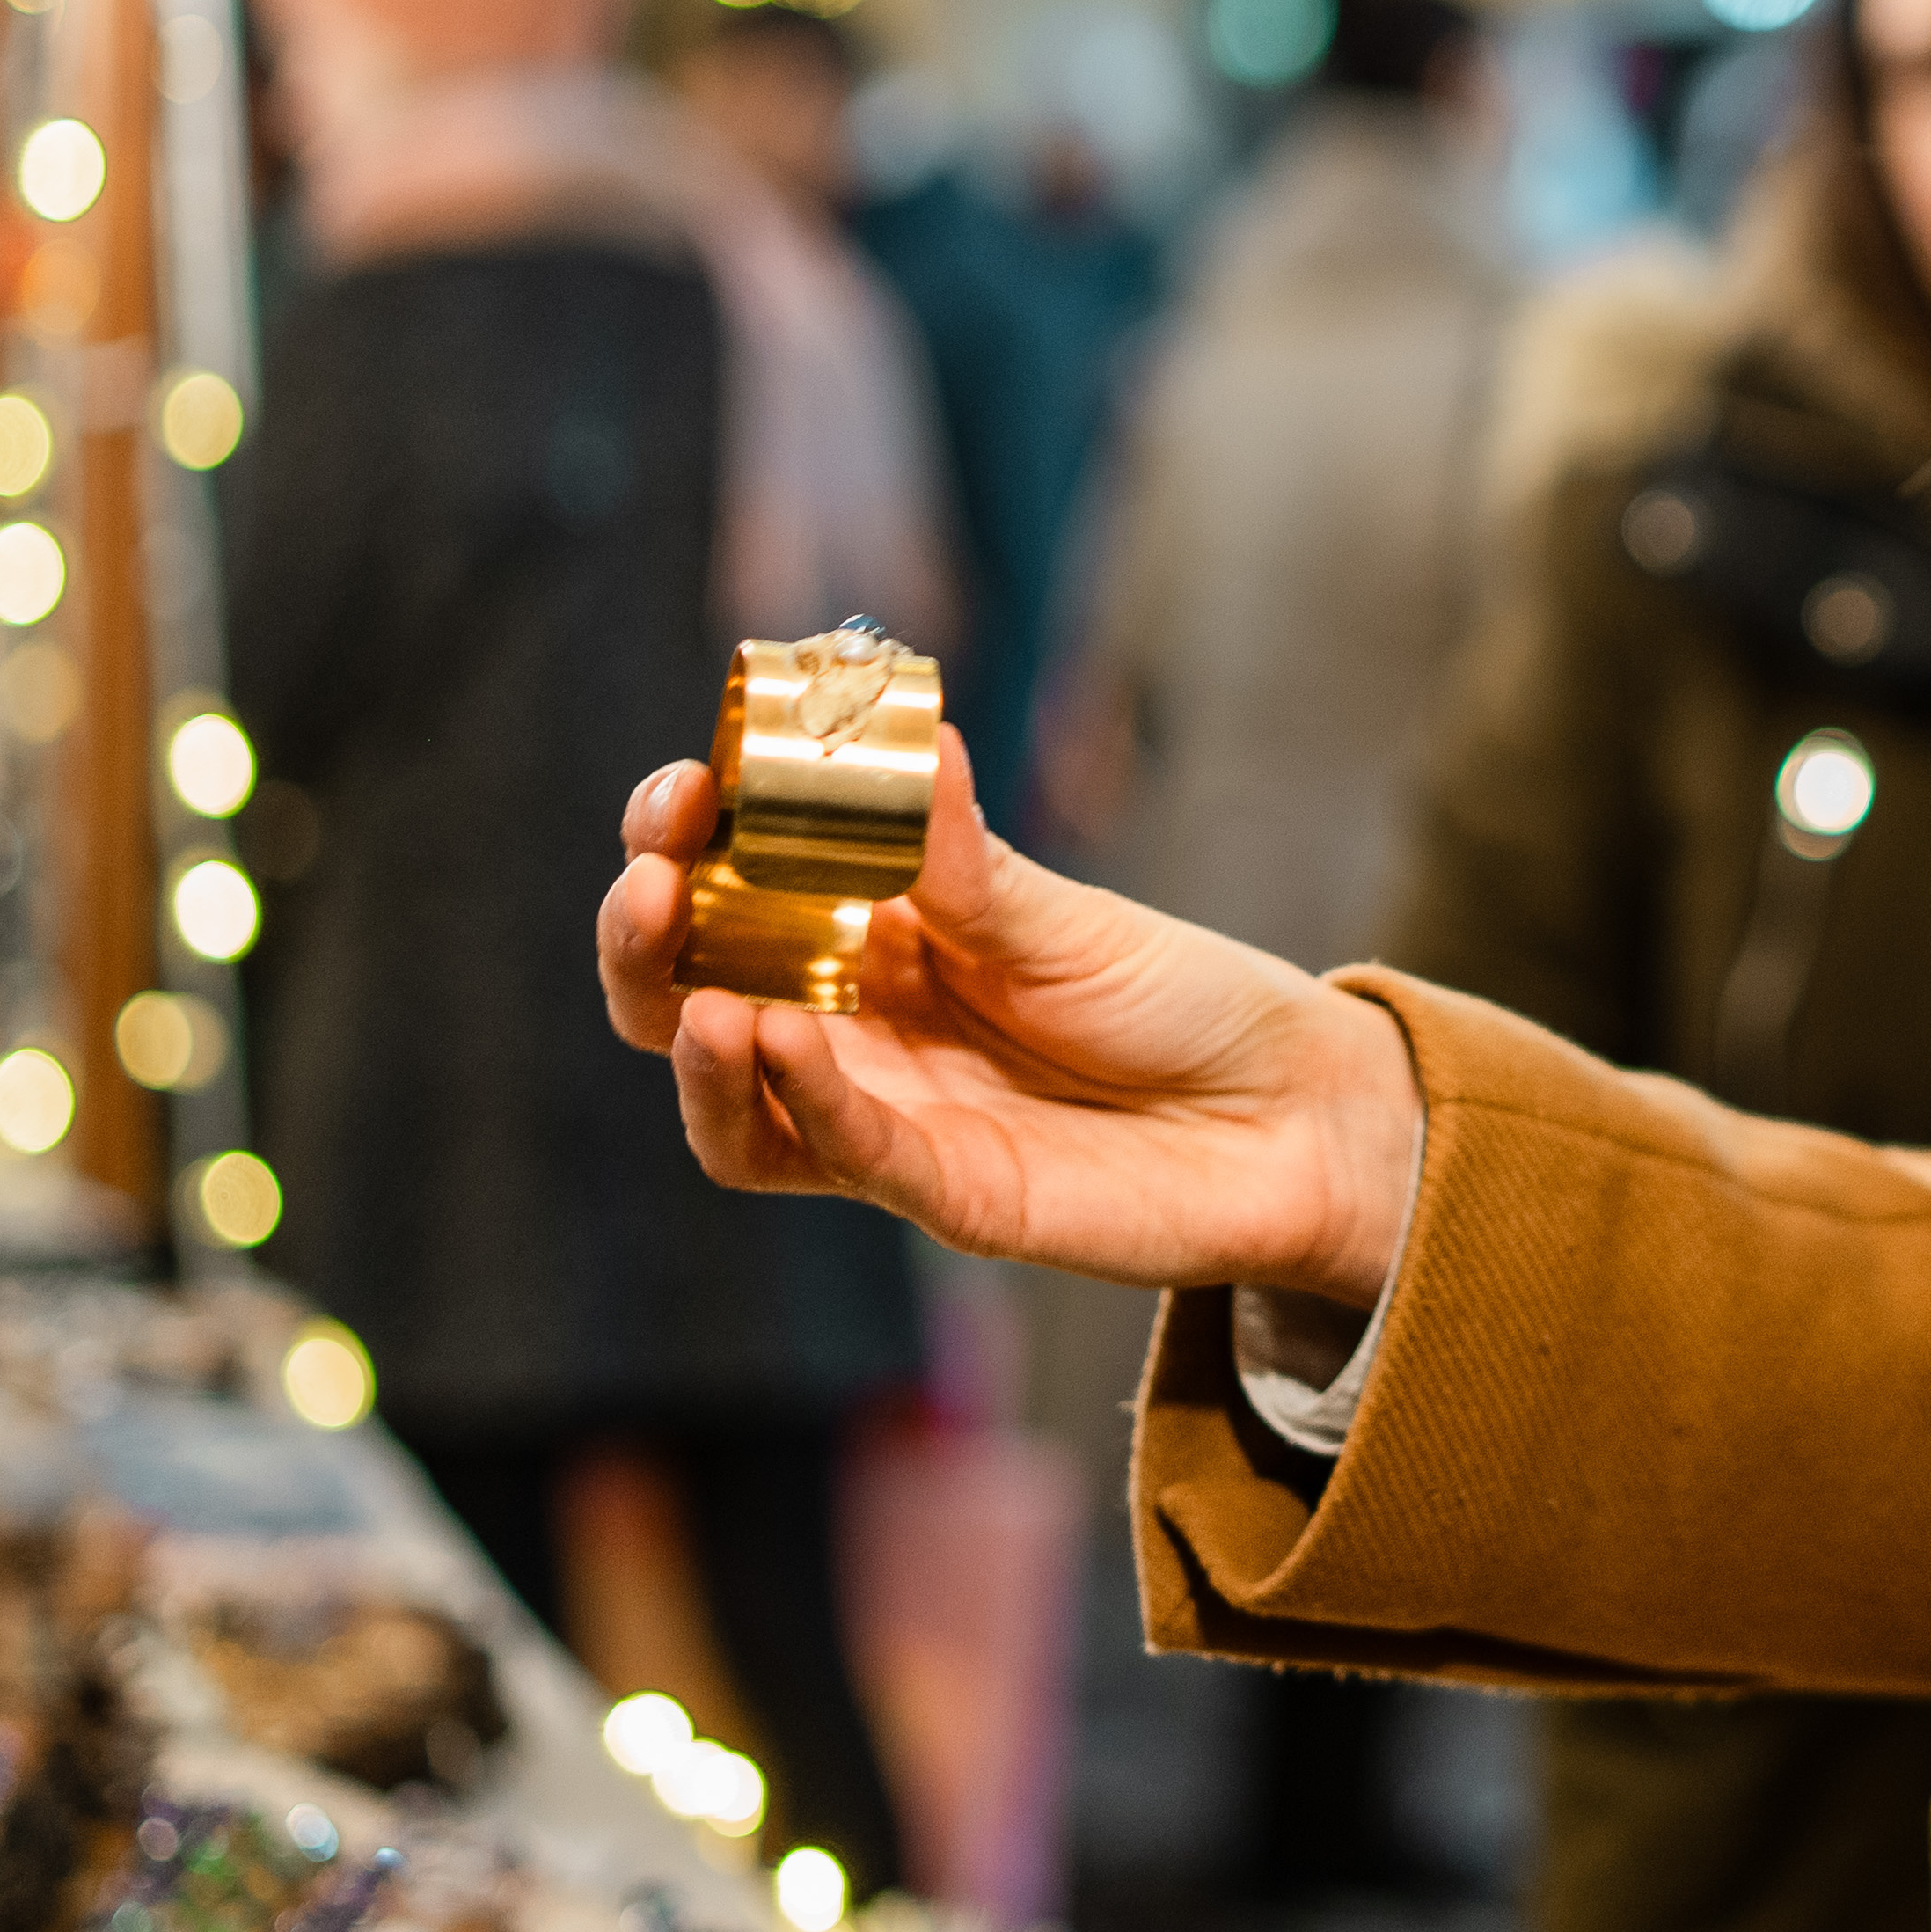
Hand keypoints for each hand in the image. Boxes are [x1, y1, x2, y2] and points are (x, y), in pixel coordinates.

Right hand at [596, 738, 1420, 1307]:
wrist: (1287, 1112)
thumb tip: (918, 738)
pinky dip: (802, 1102)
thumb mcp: (1064, 914)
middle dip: (643, 945)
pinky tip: (776, 1042)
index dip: (681, 843)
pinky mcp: (942, 1193)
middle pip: (685, 1002)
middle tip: (649, 885)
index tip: (684, 790)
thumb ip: (969, 859)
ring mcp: (885, 1118)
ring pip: (734, 1108)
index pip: (727, 891)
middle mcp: (851, 1030)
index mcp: (866, 936)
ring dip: (693, 1050)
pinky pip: (843, 1155)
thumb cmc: (1172, 1000)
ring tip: (696, 1001)